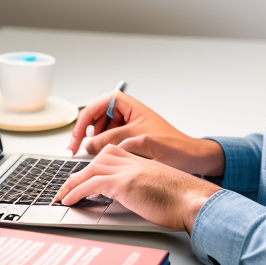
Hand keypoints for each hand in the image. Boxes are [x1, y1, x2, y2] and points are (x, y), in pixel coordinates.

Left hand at [55, 144, 221, 233]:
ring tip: (62, 195)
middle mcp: (135, 162)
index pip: (115, 154)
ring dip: (73, 182)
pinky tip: (70, 201)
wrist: (194, 201)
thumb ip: (147, 187)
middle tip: (69, 185)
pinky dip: (77, 191)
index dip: (99, 163)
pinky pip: (92, 184)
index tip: (88, 175)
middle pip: (101, 158)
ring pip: (92, 168)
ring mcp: (129, 171)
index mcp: (145, 162)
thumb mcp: (162, 188)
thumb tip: (140, 199)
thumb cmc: (184, 200)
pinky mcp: (125, 184)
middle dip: (82, 171)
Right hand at [67, 91, 224, 175]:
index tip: (75, 141)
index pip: (94, 107)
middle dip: (86, 134)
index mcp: (128, 104)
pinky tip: (105, 159)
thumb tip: (88, 146)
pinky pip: (109, 139)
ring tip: (95, 157)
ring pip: (100, 130)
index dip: (81, 123)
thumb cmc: (172, 145)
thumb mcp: (137, 142)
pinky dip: (103, 148)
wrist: (191, 156)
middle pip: (94, 118)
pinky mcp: (130, 136)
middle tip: (78, 151)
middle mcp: (127, 111)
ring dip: (94, 142)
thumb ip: (110, 141)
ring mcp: (128, 123)